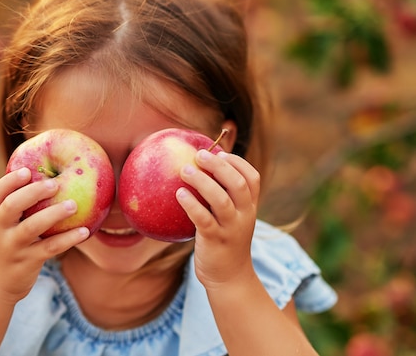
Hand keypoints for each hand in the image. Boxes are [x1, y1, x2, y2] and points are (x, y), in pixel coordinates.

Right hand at [0, 167, 89, 303]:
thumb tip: (48, 175)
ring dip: (53, 214)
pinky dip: (68, 239)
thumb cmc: (8, 244)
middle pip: (12, 206)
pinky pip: (50, 248)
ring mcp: (13, 247)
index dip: (10, 181)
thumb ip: (18, 205)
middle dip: (32, 193)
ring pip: (31, 227)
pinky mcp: (28, 262)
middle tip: (55, 184)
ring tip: (73, 205)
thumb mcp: (4, 225)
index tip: (27, 171)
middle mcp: (0, 230)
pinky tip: (85, 231)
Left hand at [176, 150, 259, 287]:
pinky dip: (191, 204)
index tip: (220, 152)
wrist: (229, 278)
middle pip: (238, 184)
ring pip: (221, 200)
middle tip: (198, 155)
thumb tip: (197, 169)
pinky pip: (204, 220)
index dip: (237, 162)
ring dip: (202, 181)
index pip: (252, 177)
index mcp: (249, 207)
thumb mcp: (230, 218)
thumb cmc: (224, 242)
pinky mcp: (215, 241)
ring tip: (184, 170)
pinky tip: (179, 194)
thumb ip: (221, 197)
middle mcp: (244, 215)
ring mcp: (231, 229)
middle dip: (219, 165)